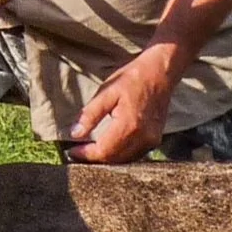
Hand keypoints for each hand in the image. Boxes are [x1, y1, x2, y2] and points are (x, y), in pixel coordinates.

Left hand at [67, 45, 182, 164]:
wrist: (160, 72)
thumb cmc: (133, 78)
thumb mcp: (106, 92)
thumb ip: (90, 114)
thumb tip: (75, 134)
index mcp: (129, 125)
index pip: (104, 150)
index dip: (86, 154)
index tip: (72, 152)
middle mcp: (143, 137)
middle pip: (114, 158)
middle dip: (94, 157)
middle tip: (78, 152)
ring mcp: (151, 140)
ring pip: (124, 159)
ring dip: (107, 158)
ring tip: (90, 150)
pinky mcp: (155, 140)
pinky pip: (134, 154)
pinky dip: (120, 154)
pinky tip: (109, 147)